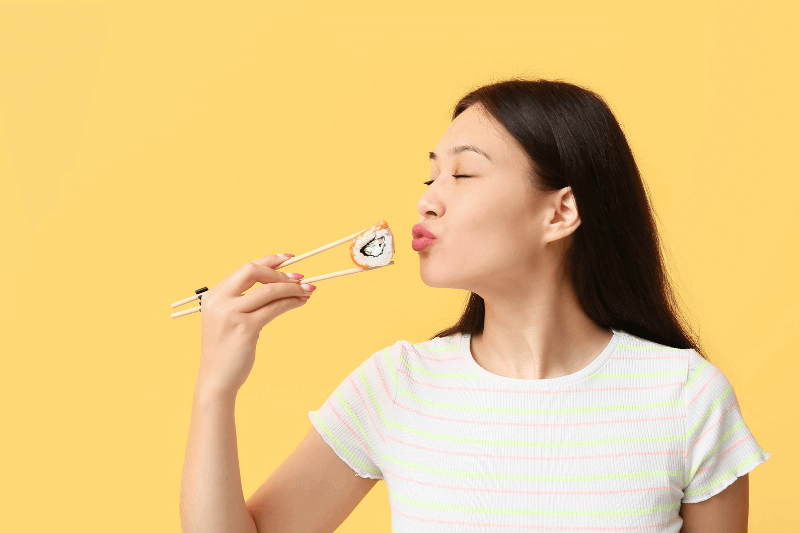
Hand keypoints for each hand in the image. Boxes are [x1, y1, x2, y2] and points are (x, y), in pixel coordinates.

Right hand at [196, 254, 314, 396]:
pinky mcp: (245, 328)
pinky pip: (274, 308)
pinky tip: (301, 303)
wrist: (216, 380)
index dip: (268, 261)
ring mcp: (231, 314)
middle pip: (252, 271)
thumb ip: (241, 301)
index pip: (243, 269)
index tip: (287, 258)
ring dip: (292, 288)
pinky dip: (290, 302)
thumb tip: (276, 285)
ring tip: (308, 290)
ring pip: (267, 290)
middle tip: (300, 277)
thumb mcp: (227, 320)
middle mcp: (219, 301)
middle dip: (279, 272)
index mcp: (213, 296)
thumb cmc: (226, 351)